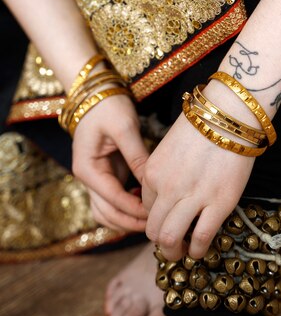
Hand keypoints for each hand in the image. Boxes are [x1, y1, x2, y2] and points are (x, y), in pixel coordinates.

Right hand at [72, 93, 149, 231]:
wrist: (97, 93)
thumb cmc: (108, 107)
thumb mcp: (124, 128)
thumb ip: (137, 156)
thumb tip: (152, 183)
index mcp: (87, 169)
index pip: (112, 199)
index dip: (135, 209)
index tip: (157, 212)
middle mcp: (87, 178)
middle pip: (107, 214)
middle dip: (131, 221)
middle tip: (158, 222)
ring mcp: (95, 179)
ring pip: (107, 212)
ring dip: (127, 220)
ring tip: (153, 217)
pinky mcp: (106, 175)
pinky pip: (114, 201)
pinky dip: (127, 208)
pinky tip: (146, 202)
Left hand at [141, 111, 255, 260]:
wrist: (230, 115)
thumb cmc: (203, 125)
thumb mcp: (170, 147)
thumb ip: (164, 172)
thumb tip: (168, 195)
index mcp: (152, 172)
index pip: (145, 207)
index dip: (157, 216)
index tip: (168, 219)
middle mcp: (167, 188)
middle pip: (153, 229)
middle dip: (161, 242)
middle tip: (173, 244)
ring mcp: (192, 197)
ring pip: (170, 239)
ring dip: (175, 252)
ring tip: (184, 252)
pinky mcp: (218, 204)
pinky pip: (200, 238)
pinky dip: (197, 250)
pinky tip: (200, 249)